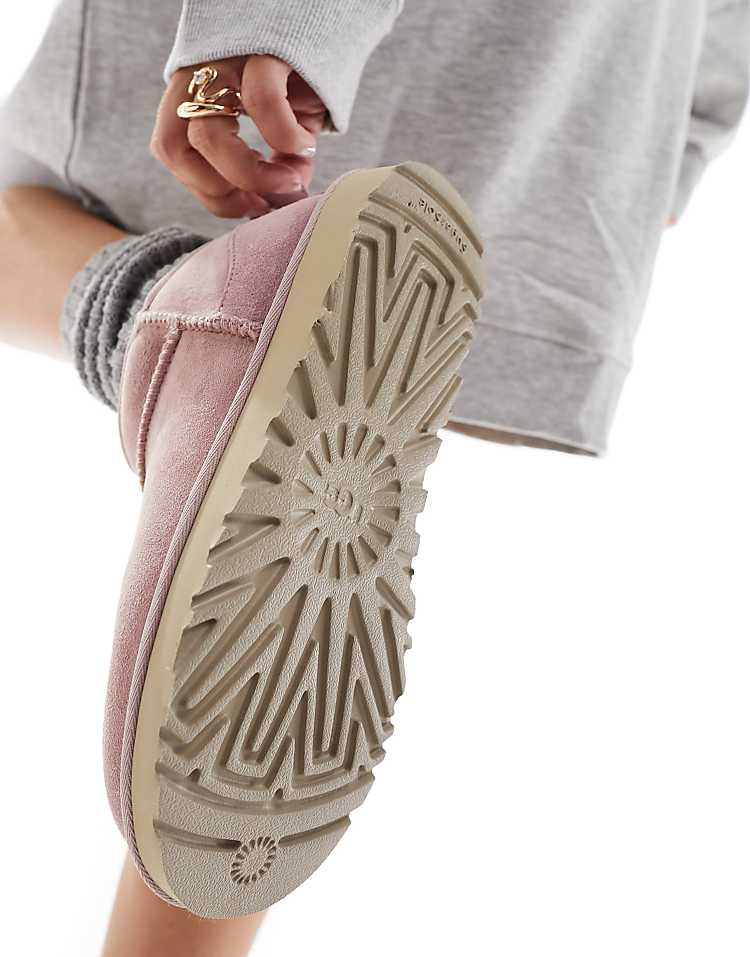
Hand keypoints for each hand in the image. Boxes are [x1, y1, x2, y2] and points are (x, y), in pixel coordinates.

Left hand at [151, 55, 326, 217]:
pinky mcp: (264, 48)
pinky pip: (261, 103)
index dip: (206, 191)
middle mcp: (201, 72)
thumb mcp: (283, 121)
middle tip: (261, 201)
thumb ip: (276, 163)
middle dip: (218, 192)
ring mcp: (228, 59)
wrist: (331, 22)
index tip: (247, 205)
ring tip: (288, 181)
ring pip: (206, 132)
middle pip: (174, 146)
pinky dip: (286, 138)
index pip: (171, 150)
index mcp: (197, 90)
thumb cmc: (304, 72)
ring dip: (248, 175)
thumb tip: (277, 204)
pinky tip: (306, 144)